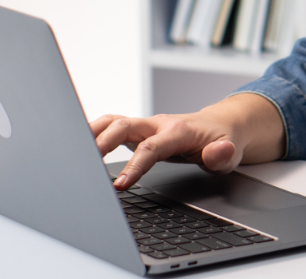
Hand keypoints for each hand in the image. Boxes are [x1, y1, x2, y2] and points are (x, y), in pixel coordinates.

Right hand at [90, 93, 284, 189]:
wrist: (222, 125)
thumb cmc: (223, 140)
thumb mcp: (231, 152)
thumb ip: (222, 155)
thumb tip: (217, 152)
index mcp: (178, 131)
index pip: (152, 147)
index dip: (135, 164)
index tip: (121, 184)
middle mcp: (158, 124)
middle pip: (123, 126)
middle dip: (102, 143)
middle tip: (85, 165)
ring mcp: (146, 125)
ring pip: (113, 122)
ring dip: (92, 133)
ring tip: (73, 153)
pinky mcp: (139, 130)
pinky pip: (112, 127)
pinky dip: (94, 133)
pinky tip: (80, 148)